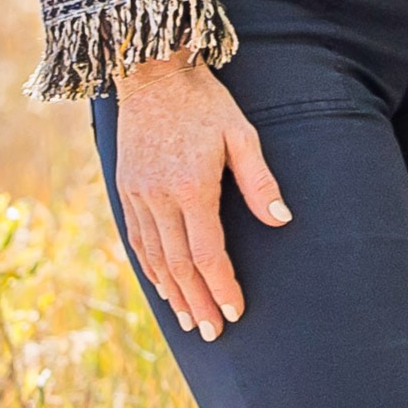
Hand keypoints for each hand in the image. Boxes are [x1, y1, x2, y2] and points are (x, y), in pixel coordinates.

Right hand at [112, 54, 287, 336]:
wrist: (152, 75)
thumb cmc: (206, 103)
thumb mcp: (241, 135)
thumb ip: (260, 182)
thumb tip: (282, 221)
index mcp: (191, 187)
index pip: (208, 253)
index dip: (222, 286)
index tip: (236, 312)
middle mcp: (159, 197)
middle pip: (179, 265)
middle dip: (199, 301)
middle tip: (215, 333)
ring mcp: (137, 195)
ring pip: (155, 257)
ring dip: (173, 293)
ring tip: (191, 321)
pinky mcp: (125, 189)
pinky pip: (137, 239)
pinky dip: (150, 268)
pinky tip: (163, 286)